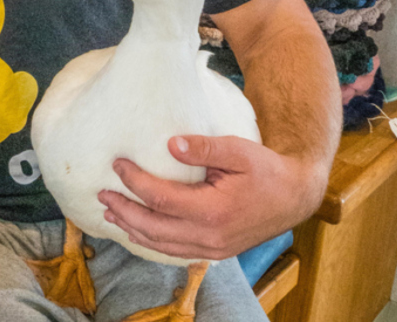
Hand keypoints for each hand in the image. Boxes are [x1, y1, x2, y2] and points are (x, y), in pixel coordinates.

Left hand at [98, 135, 326, 261]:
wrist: (294, 197)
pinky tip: (139, 232)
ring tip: (111, 214)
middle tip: (102, 193)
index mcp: (213, 210)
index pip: (161, 200)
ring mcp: (212, 248)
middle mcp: (209, 236)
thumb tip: (171, 145)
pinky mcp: (215, 251)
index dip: (135, 182)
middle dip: (124, 210)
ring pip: (162, 244)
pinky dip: (152, 241)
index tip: (117, 163)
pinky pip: (175, 250)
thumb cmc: (266, 169)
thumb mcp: (239, 150)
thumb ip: (205, 148)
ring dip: (132, 230)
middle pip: (154, 228)